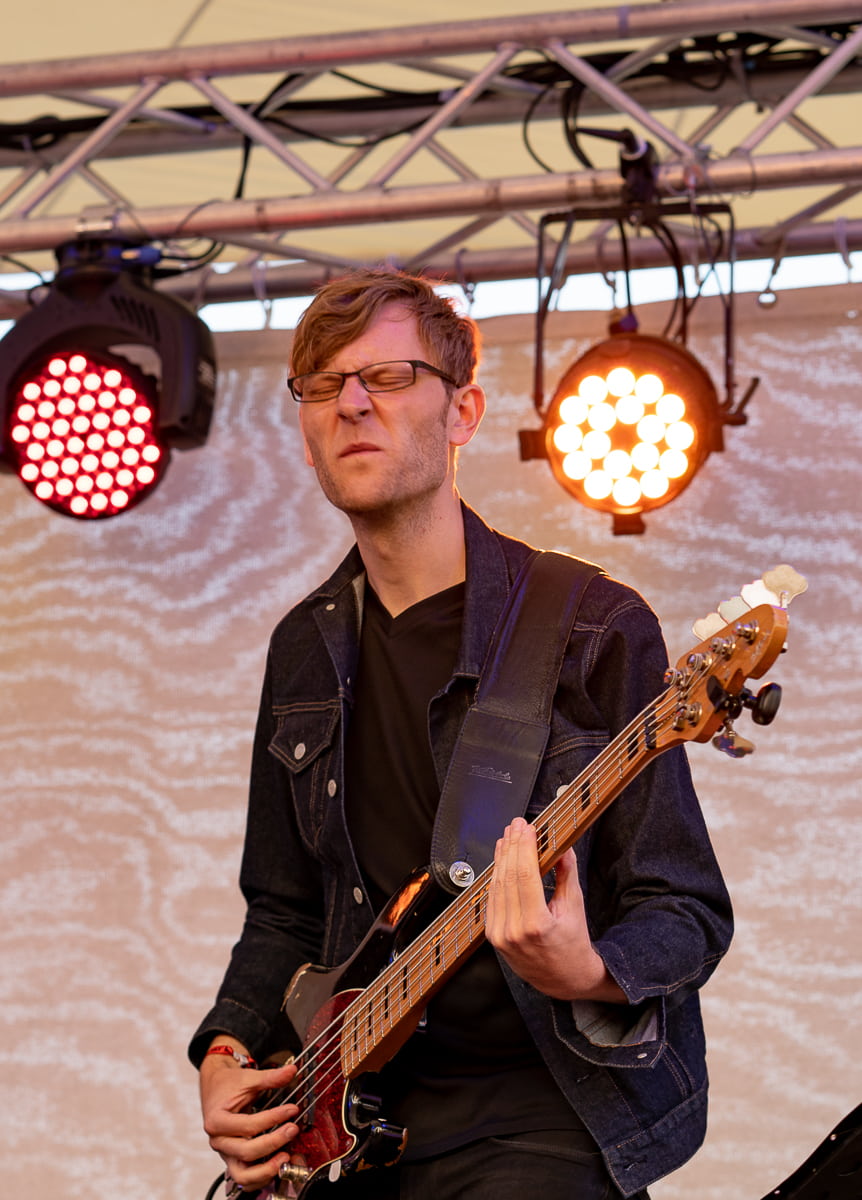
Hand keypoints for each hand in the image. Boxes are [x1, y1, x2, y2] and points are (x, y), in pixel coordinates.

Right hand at [200, 1052, 299, 1193]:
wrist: (215, 1088)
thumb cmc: (228, 1085)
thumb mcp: (249, 1078)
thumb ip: (270, 1077)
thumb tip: (291, 1070)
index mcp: (217, 1121)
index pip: (248, 1126)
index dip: (273, 1119)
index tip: (291, 1109)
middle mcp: (219, 1141)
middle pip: (246, 1152)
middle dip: (273, 1142)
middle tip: (292, 1130)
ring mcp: (225, 1153)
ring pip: (242, 1175)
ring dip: (266, 1170)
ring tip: (286, 1157)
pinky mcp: (233, 1159)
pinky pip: (245, 1177)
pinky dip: (261, 1176)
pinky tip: (278, 1165)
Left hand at [485, 817, 625, 1002]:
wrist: (563, 979)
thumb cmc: (573, 944)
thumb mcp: (575, 907)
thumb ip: (567, 874)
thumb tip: (563, 846)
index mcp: (536, 925)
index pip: (525, 876)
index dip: (523, 848)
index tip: (526, 828)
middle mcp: (513, 931)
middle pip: (508, 877)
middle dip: (511, 846)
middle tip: (516, 825)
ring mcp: (500, 935)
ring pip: (497, 886)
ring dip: (501, 858)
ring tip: (508, 837)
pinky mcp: (493, 936)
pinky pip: (493, 899)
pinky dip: (497, 877)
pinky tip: (501, 860)